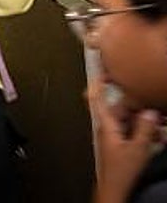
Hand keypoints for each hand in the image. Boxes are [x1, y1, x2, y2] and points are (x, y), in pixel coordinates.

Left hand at [90, 78, 161, 202]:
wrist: (114, 189)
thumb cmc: (120, 171)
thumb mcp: (137, 148)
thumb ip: (144, 129)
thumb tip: (149, 111)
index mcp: (106, 125)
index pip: (97, 97)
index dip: (98, 82)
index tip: (102, 68)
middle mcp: (108, 127)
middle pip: (120, 108)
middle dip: (137, 106)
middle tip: (153, 107)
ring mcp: (113, 135)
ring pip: (129, 120)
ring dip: (144, 121)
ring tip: (158, 127)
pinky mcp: (120, 143)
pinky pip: (131, 130)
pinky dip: (143, 131)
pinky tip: (156, 137)